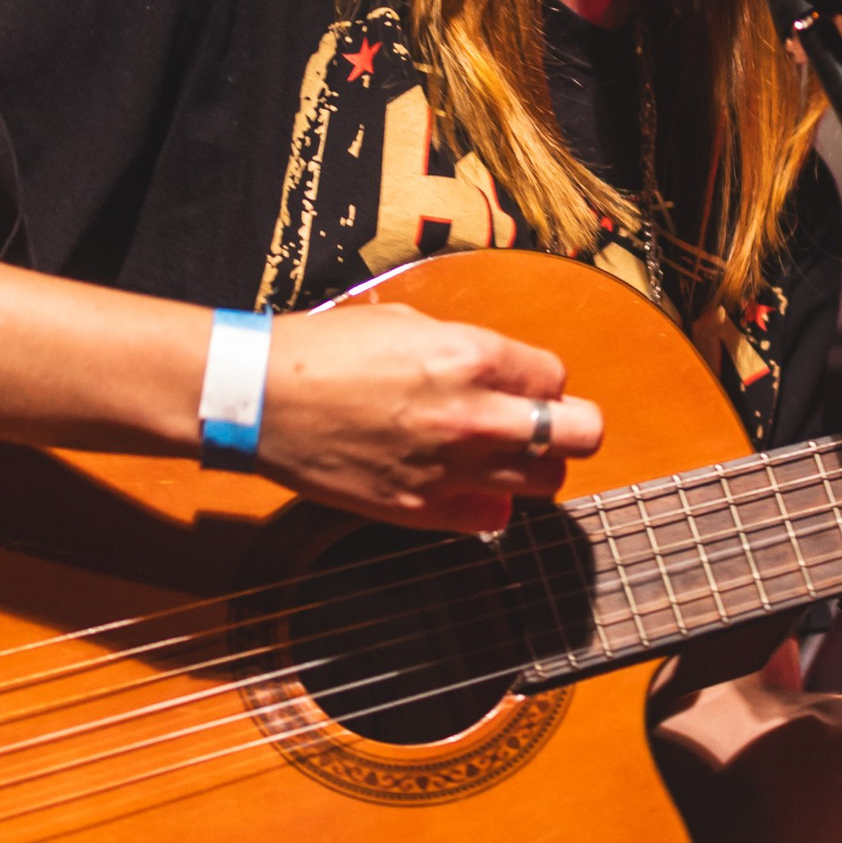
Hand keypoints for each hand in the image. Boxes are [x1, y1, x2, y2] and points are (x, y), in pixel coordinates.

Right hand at [257, 304, 603, 534]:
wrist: (261, 398)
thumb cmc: (326, 350)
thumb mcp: (408, 324)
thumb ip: (468, 352)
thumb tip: (501, 375)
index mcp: (471, 356)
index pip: (556, 378)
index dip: (543, 381)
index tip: (523, 384)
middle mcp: (473, 415)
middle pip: (580, 436)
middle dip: (571, 428)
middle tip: (545, 425)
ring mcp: (450, 469)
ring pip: (545, 483)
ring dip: (532, 467)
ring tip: (502, 455)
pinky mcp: (421, 510)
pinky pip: (492, 518)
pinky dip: (489, 504)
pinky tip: (465, 484)